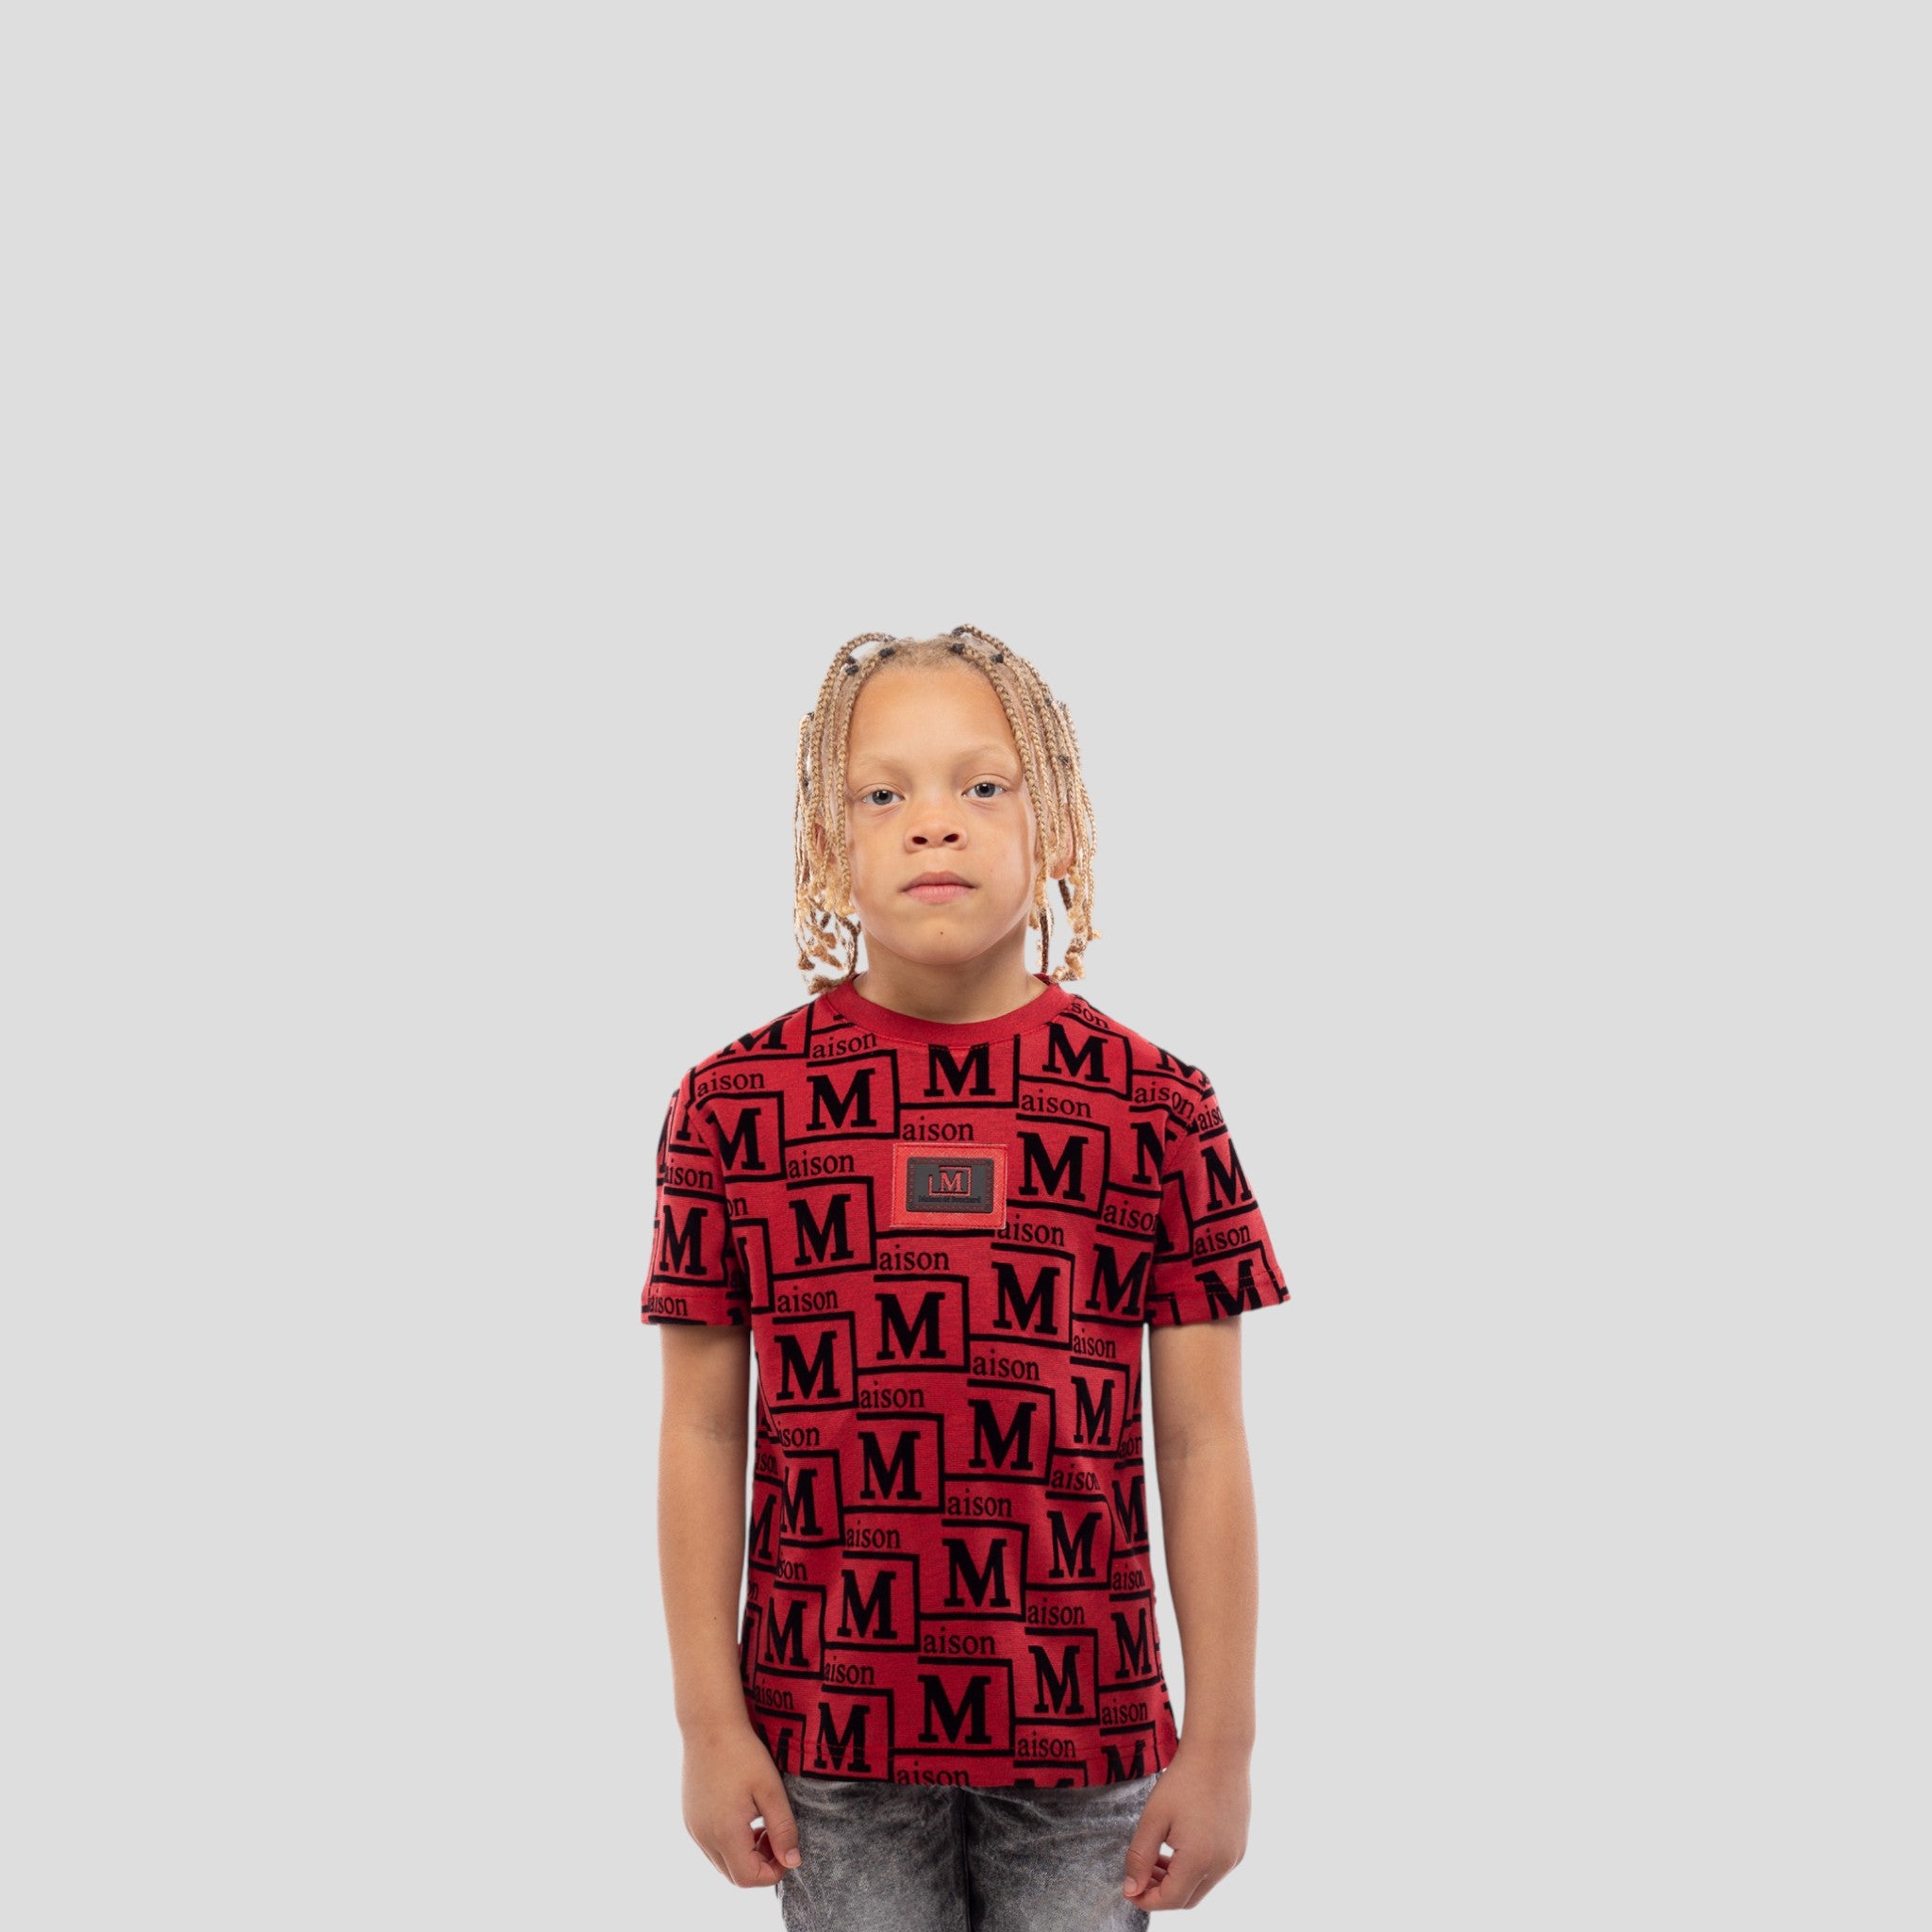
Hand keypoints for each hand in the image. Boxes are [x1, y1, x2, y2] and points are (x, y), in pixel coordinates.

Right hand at [680, 1724, 803, 1887]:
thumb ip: (783, 1829)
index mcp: (724, 1833)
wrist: (709, 1724)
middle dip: (760, 1864)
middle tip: (776, 1834)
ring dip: (745, 1854)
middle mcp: (703, 1837)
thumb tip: (793, 1862)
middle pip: (734, 1875)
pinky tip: (743, 1814)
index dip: (773, 1872)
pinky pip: (711, 1845)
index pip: (749, 1878)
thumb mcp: (771, 1790)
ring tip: (761, 1823)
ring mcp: (693, 1828)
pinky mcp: (689, 1818)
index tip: (787, 1849)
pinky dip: (730, 1842)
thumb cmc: (743, 1753)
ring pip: (721, 1861)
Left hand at [1121, 1738, 1250, 1910]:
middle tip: (1140, 1875)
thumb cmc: (1184, 1780)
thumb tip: (1131, 1890)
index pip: (1170, 1900)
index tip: (1128, 1889)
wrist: (1219, 1750)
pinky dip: (1194, 1868)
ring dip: (1177, 1880)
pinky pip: (1215, 1870)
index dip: (1146, 1900)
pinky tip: (1178, 1845)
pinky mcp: (1239, 1845)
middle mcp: (1222, 1865)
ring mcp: (1234, 1856)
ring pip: (1202, 1885)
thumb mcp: (1153, 1818)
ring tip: (1156, 1858)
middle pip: (1187, 1898)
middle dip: (1161, 1893)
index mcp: (1199, 1860)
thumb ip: (1140, 1858)